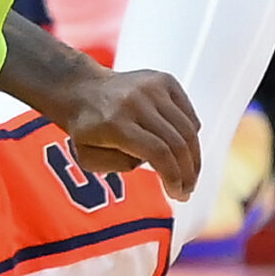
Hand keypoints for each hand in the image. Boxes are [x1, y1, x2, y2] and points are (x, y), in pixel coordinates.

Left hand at [56, 68, 201, 199]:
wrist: (81, 89)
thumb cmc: (85, 130)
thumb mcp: (89, 158)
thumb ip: (120, 166)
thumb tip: (156, 163)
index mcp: (114, 122)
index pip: (157, 152)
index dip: (173, 177)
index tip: (178, 195)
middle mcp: (134, 101)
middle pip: (177, 143)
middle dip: (187, 173)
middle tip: (187, 190)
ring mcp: (151, 87)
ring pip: (188, 130)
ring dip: (193, 158)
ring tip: (189, 176)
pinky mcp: (164, 80)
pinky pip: (188, 116)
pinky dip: (190, 136)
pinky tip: (182, 150)